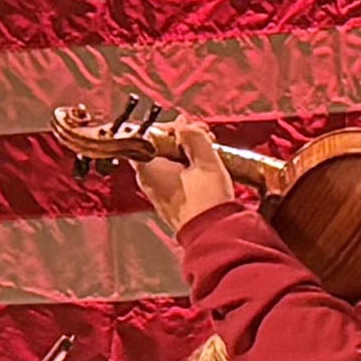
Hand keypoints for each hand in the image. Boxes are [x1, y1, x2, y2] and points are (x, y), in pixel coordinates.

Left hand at [130, 113, 234, 236]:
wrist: (214, 234)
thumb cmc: (207, 199)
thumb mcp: (205, 160)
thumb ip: (193, 137)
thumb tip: (183, 126)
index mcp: (148, 168)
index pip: (146, 137)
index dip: (168, 127)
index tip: (186, 125)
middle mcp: (148, 181)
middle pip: (159, 148)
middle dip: (182, 138)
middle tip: (204, 134)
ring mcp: (159, 193)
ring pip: (169, 162)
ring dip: (188, 151)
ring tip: (210, 147)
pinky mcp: (172, 201)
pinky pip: (176, 177)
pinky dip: (189, 167)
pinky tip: (207, 164)